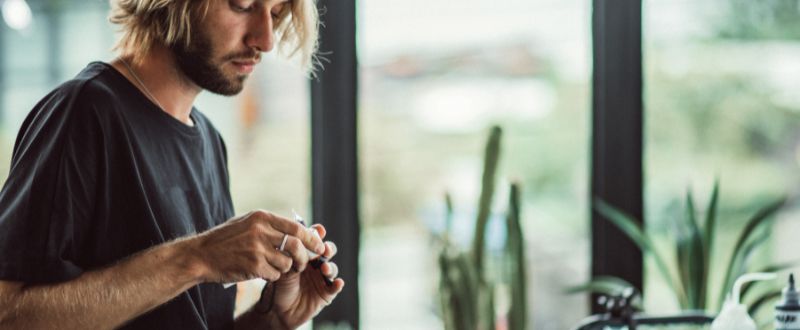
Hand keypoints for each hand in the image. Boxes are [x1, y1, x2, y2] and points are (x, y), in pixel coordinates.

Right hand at [188, 210, 326, 283]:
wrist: (201, 255)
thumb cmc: (225, 239)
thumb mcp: (247, 222)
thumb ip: (271, 225)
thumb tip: (301, 229)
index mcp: (261, 217)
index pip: (296, 227)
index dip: (311, 238)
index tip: (319, 245)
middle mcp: (261, 231)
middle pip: (296, 245)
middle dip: (304, 257)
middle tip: (303, 263)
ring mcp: (257, 248)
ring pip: (287, 262)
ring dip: (285, 268)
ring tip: (274, 267)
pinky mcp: (253, 265)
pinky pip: (275, 274)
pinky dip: (272, 276)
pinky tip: (262, 272)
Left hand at [261, 224, 344, 327]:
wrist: (279, 310)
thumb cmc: (280, 286)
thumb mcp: (283, 269)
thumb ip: (291, 257)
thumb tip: (295, 241)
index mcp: (306, 255)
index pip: (315, 241)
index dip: (319, 235)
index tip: (319, 231)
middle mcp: (316, 265)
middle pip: (328, 252)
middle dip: (328, 249)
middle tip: (324, 250)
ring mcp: (322, 278)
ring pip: (332, 268)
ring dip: (330, 267)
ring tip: (324, 269)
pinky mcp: (326, 293)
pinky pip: (335, 287)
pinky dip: (338, 284)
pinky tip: (337, 283)